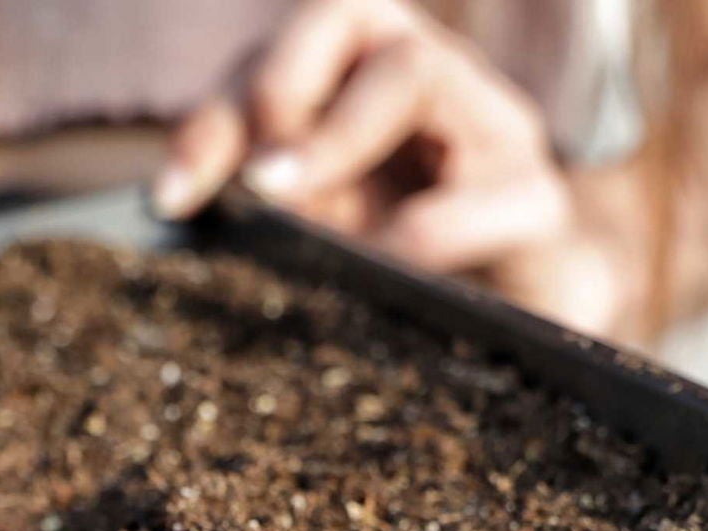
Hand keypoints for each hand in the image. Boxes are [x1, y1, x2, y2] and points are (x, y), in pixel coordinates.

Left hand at [156, 0, 650, 339]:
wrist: (522, 324)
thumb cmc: (410, 274)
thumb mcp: (323, 239)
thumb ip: (266, 214)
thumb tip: (180, 214)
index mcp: (358, 81)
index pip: (273, 59)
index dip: (212, 122)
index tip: (171, 202)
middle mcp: (426, 78)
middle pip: (347, 18)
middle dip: (280, 95)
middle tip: (255, 183)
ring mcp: (490, 130)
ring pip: (417, 73)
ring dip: (341, 138)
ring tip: (297, 211)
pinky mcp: (536, 201)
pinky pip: (491, 196)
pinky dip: (432, 230)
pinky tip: (390, 266)